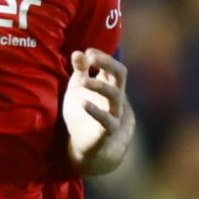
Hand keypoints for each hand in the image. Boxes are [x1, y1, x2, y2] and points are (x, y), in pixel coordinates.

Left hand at [63, 49, 133, 176]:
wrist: (88, 147)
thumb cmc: (84, 114)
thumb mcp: (78, 89)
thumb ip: (80, 71)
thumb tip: (78, 52)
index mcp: (110, 85)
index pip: (113, 66)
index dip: (102, 56)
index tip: (87, 52)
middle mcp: (116, 97)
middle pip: (120, 75)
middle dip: (107, 63)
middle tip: (91, 58)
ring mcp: (114, 114)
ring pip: (115, 96)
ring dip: (100, 86)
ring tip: (84, 81)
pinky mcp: (108, 131)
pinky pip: (107, 121)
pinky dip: (96, 112)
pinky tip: (84, 104)